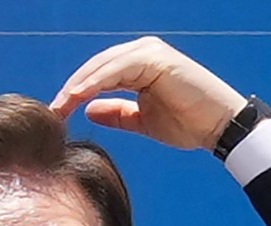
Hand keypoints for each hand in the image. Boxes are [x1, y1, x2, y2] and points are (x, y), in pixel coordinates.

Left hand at [50, 37, 247, 150]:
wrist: (219, 127)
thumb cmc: (187, 123)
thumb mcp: (142, 120)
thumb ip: (117, 113)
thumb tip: (88, 110)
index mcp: (139, 65)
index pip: (98, 76)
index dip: (75, 94)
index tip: (56, 114)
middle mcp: (142, 53)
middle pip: (96, 68)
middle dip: (72, 90)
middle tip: (51, 111)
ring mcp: (149, 52)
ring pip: (103, 66)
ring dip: (78, 86)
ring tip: (60, 106)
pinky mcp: (155, 58)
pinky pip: (117, 69)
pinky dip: (96, 81)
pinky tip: (79, 97)